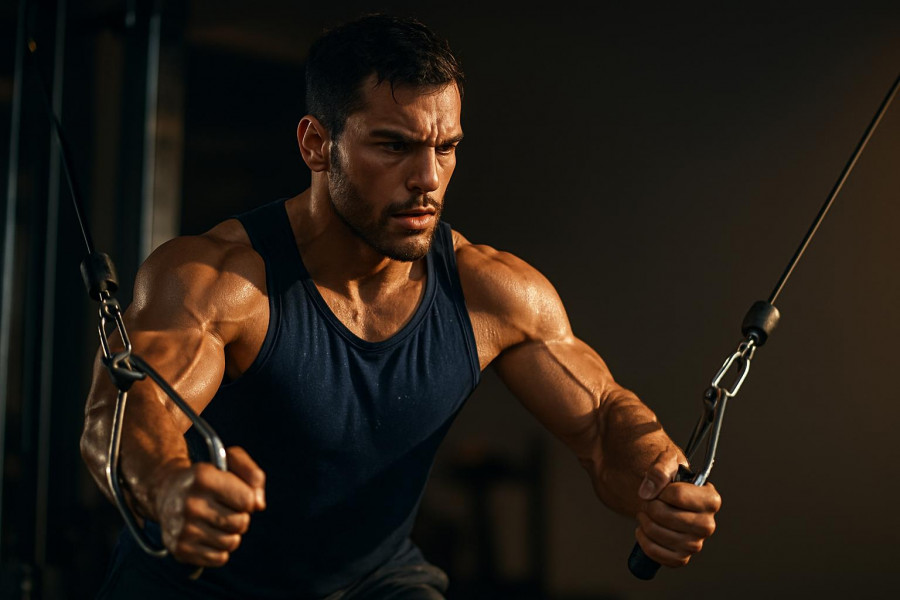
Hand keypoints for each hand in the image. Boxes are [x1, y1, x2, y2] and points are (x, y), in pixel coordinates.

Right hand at [152, 446, 265, 566]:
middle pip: (241, 522)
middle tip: (225, 508)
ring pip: (232, 542)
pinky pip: (220, 558)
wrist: (166, 492)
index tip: (234, 493)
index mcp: (203, 477)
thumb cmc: (206, 477)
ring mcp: (183, 528)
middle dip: (240, 516)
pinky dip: (220, 549)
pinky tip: (209, 535)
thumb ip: (254, 475)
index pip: (247, 500)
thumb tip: (259, 505)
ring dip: (231, 533)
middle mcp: (190, 503)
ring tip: (217, 521)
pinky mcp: (180, 549)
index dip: (246, 497)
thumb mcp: (230, 461)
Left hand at [634, 448, 720, 567]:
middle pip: (667, 516)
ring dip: (645, 521)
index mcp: (711, 500)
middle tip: (649, 501)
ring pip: (660, 535)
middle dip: (651, 506)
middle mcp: (708, 524)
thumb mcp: (666, 461)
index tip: (660, 489)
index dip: (661, 490)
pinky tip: (644, 530)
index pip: (678, 495)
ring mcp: (695, 543)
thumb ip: (659, 470)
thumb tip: (648, 491)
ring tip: (646, 513)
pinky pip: (657, 554)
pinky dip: (644, 541)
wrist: (661, 494)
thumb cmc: (669, 477)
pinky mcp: (681, 557)